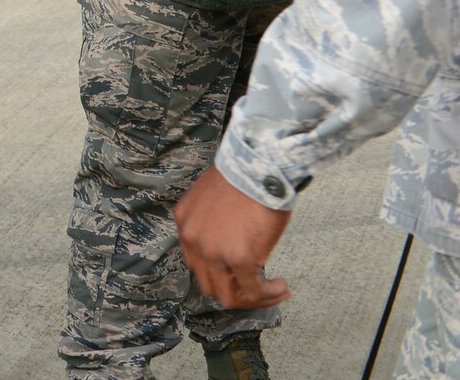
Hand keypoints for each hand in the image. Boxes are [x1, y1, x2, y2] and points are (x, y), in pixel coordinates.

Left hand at [175, 166, 292, 308]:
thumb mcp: (211, 198)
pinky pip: (252, 291)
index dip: (220, 272)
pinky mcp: (239, 259)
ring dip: (253, 299)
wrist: (257, 167)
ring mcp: (213, 252)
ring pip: (228, 294)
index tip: (240, 273)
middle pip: (208, 283)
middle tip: (258, 288)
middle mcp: (192, 240)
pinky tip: (282, 287)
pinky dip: (268, 295)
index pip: (195, 262)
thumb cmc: (243, 176)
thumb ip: (211, 222)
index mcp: (183, 222)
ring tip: (274, 291)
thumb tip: (229, 240)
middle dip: (235, 291)